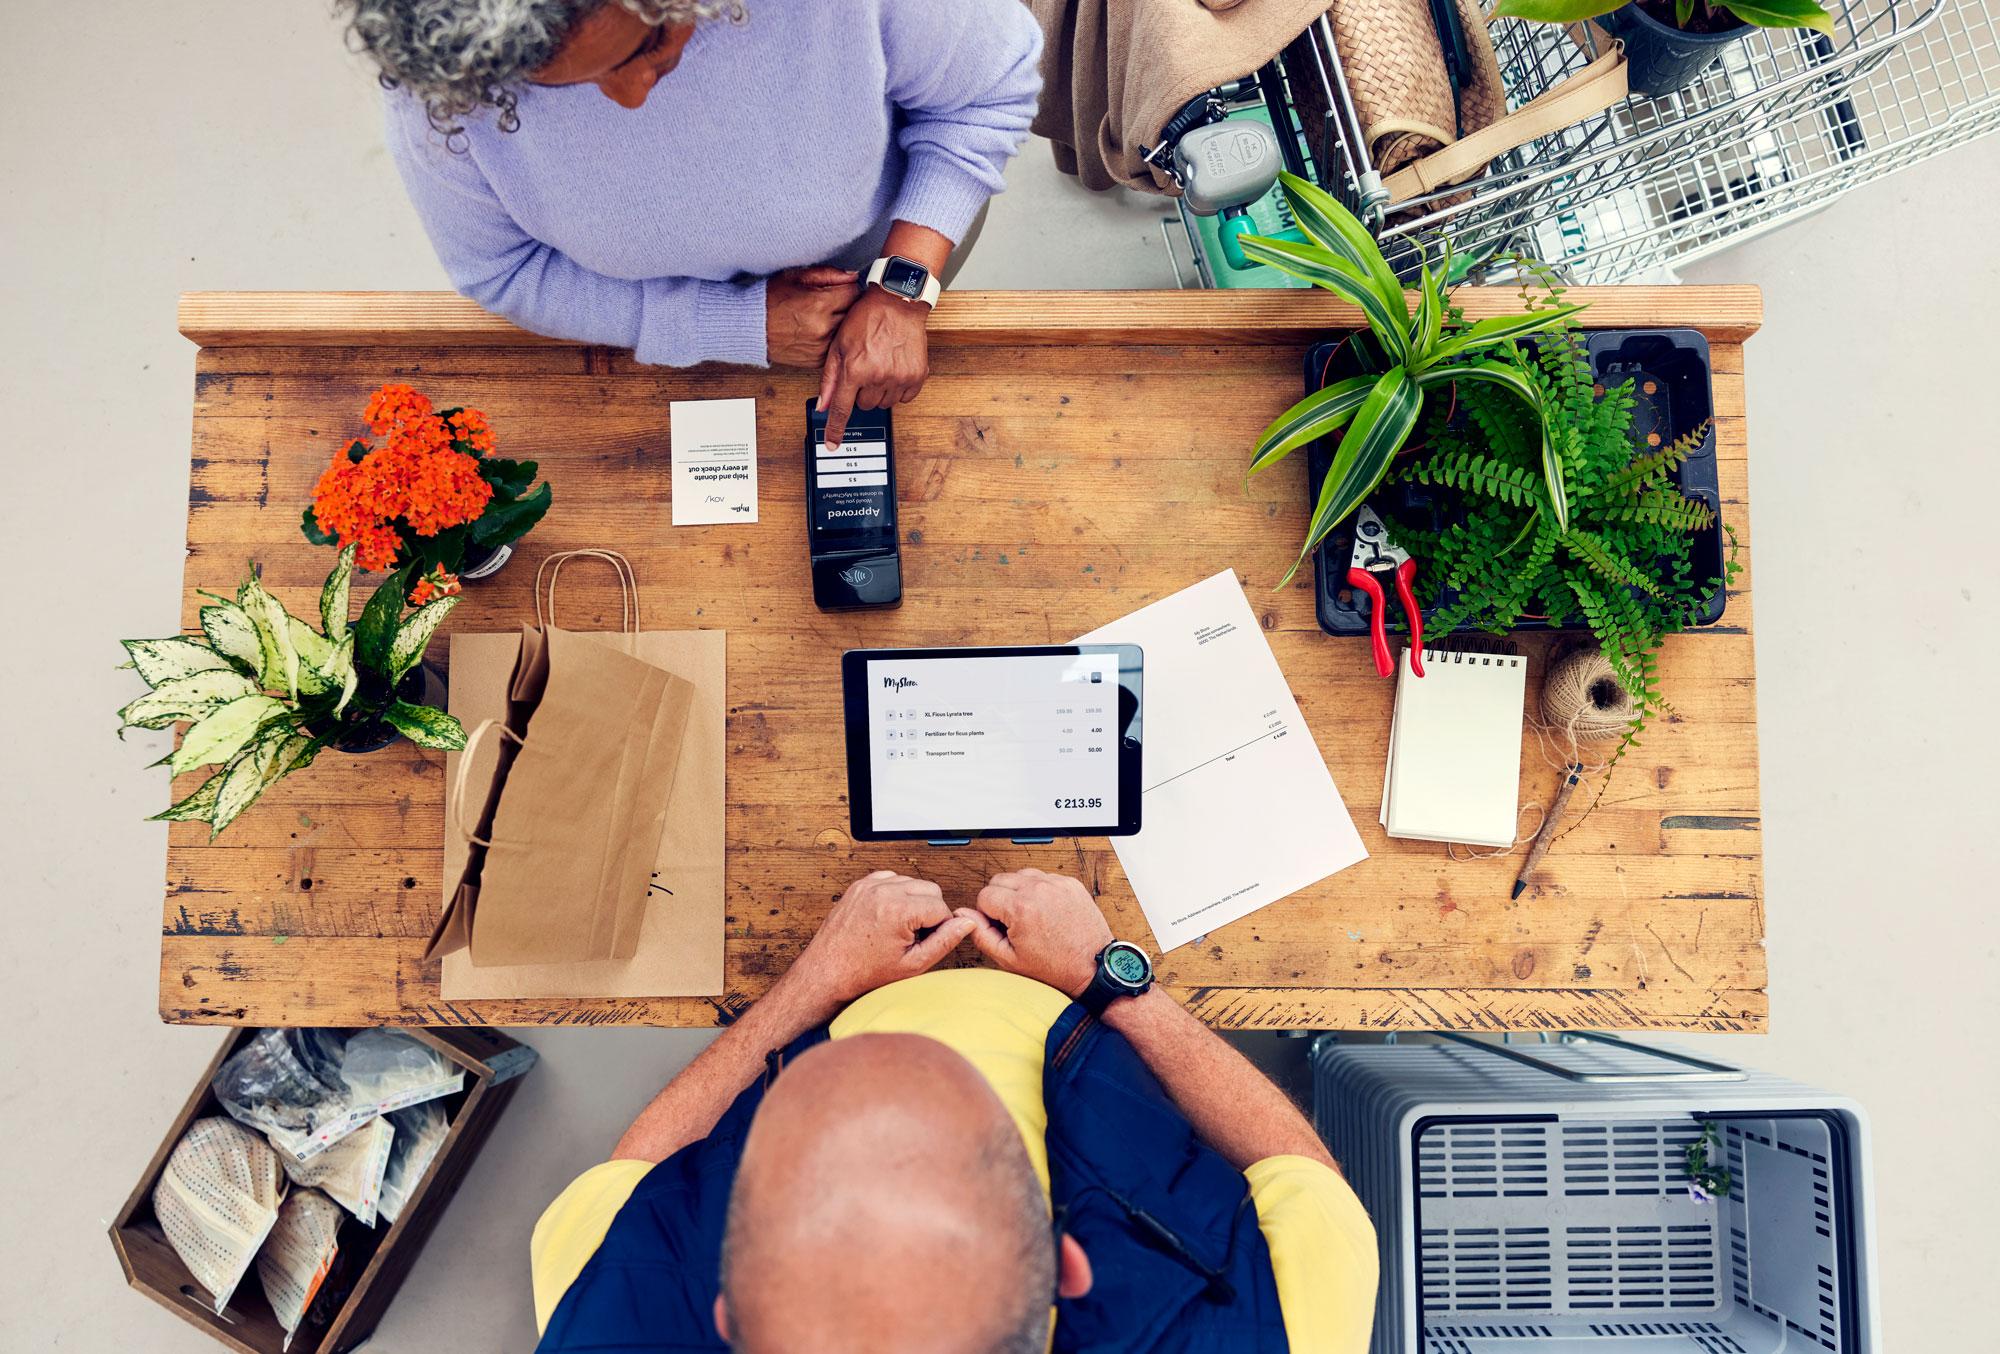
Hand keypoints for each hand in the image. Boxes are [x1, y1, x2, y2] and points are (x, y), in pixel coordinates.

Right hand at [766, 266, 858, 367]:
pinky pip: (837, 346)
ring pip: (848, 331)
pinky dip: (834, 338)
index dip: (847, 287)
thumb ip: (827, 274)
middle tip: (833, 301)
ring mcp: (822, 347)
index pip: (854, 291)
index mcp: (819, 304)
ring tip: (825, 316)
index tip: (840, 288)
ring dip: (842, 323)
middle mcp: (824, 328)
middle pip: (854, 312)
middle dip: (847, 305)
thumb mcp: (796, 277)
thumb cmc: (770, 300)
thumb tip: (852, 276)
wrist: (751, 328)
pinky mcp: (819, 360)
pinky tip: (820, 331)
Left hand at [786, 870, 974, 1009]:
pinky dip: (895, 894)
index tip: (923, 943)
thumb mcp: (913, 964)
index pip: (941, 907)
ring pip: (911, 882)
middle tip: (912, 936)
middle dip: (928, 912)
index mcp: (898, 910)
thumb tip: (966, 924)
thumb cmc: (864, 973)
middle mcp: (883, 891)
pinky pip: (891, 879)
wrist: (827, 972)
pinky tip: (887, 917)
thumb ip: (945, 941)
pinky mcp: (859, 885)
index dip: (939, 928)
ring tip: (898, 928)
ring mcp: (869, 886)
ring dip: (912, 902)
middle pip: (930, 889)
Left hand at [817, 287, 929, 446]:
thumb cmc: (866, 318)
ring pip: (884, 403)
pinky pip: (905, 398)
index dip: (835, 429)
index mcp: (855, 369)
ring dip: (880, 391)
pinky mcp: (916, 376)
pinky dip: (898, 389)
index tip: (832, 444)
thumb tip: (823, 405)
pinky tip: (895, 370)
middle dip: (861, 393)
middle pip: (864, 406)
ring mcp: (899, 378)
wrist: (897, 302)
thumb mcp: (839, 344)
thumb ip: (830, 378)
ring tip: (880, 366)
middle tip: (864, 370)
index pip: (842, 409)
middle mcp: (877, 377)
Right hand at [956, 868, 1112, 998]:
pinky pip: (1044, 877)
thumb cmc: (1055, 967)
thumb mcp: (1009, 959)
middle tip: (1014, 922)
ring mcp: (1056, 884)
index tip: (1002, 927)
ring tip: (1030, 916)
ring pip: (1021, 875)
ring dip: (1019, 891)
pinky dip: (1040, 890)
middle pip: (1000, 880)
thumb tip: (964, 914)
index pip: (984, 895)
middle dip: (1001, 899)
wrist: (1093, 966)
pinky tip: (1046, 911)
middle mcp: (1038, 889)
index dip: (988, 914)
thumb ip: (981, 934)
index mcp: (1020, 908)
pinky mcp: (1070, 883)